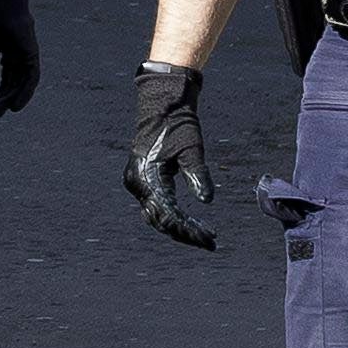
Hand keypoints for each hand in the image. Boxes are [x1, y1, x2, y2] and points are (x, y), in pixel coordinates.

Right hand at [0, 0, 39, 117]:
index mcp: (10, 54)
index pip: (7, 80)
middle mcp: (20, 57)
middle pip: (13, 84)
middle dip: (2, 100)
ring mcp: (27, 55)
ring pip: (23, 84)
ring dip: (13, 99)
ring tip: (1, 112)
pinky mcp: (31, 53)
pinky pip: (31, 78)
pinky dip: (25, 92)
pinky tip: (15, 104)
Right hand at [124, 64, 217, 250]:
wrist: (162, 105)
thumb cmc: (177, 125)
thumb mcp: (191, 150)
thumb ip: (197, 175)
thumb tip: (207, 200)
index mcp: (147, 178)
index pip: (168, 215)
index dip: (189, 230)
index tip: (208, 238)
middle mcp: (137, 184)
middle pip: (160, 220)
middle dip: (185, 233)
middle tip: (210, 242)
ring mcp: (137, 183)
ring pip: (157, 215)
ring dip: (179, 226)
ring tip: (203, 235)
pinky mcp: (142, 179)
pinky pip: (156, 204)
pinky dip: (172, 215)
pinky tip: (189, 221)